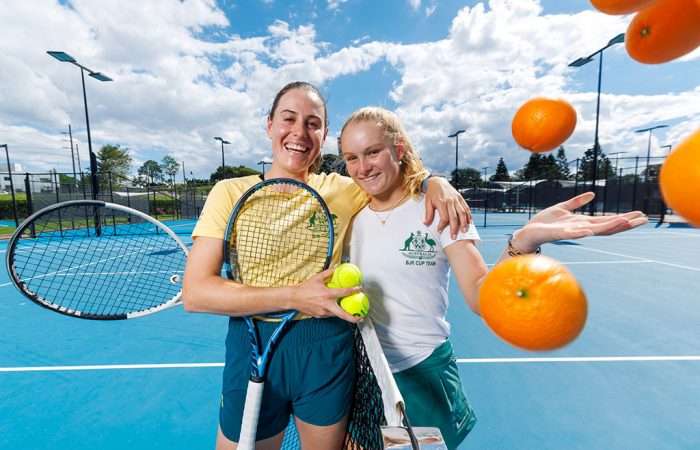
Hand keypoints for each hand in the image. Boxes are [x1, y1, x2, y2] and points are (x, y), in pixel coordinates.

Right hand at [290, 267, 362, 322]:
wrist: (294, 298)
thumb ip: (328, 272)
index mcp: (328, 294)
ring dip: (342, 312)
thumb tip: (337, 266)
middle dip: (353, 318)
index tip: (360, 289)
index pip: (344, 292)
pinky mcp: (319, 316)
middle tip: (360, 318)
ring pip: (336, 314)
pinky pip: (329, 314)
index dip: (353, 290)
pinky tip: (333, 308)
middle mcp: (327, 305)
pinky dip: (333, 312)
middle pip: (343, 314)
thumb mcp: (317, 278)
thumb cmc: (305, 288)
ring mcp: (323, 312)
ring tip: (348, 311)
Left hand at [423, 177, 471, 237]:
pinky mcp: (460, 198)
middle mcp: (450, 201)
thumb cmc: (432, 193)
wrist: (437, 181)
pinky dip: (468, 215)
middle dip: (454, 228)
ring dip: (464, 223)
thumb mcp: (428, 202)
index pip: (444, 217)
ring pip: (462, 212)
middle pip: (454, 216)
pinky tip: (470, 222)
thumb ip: (428, 213)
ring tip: (464, 231)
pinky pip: (466, 207)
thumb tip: (425, 224)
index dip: (442, 225)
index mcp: (441, 202)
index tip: (439, 231)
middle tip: (453, 237)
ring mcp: (456, 199)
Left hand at [515, 192, 647, 250]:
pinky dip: (581, 232)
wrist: (528, 232)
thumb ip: (576, 202)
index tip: (640, 215)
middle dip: (625, 223)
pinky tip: (590, 230)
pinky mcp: (558, 234)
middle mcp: (580, 229)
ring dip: (609, 226)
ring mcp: (571, 232)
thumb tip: (592, 194)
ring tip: (625, 222)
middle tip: (643, 220)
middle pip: (607, 227)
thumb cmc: (544, 223)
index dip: (624, 218)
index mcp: (582, 222)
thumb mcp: (562, 208)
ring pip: (594, 230)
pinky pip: (571, 233)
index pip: (607, 220)